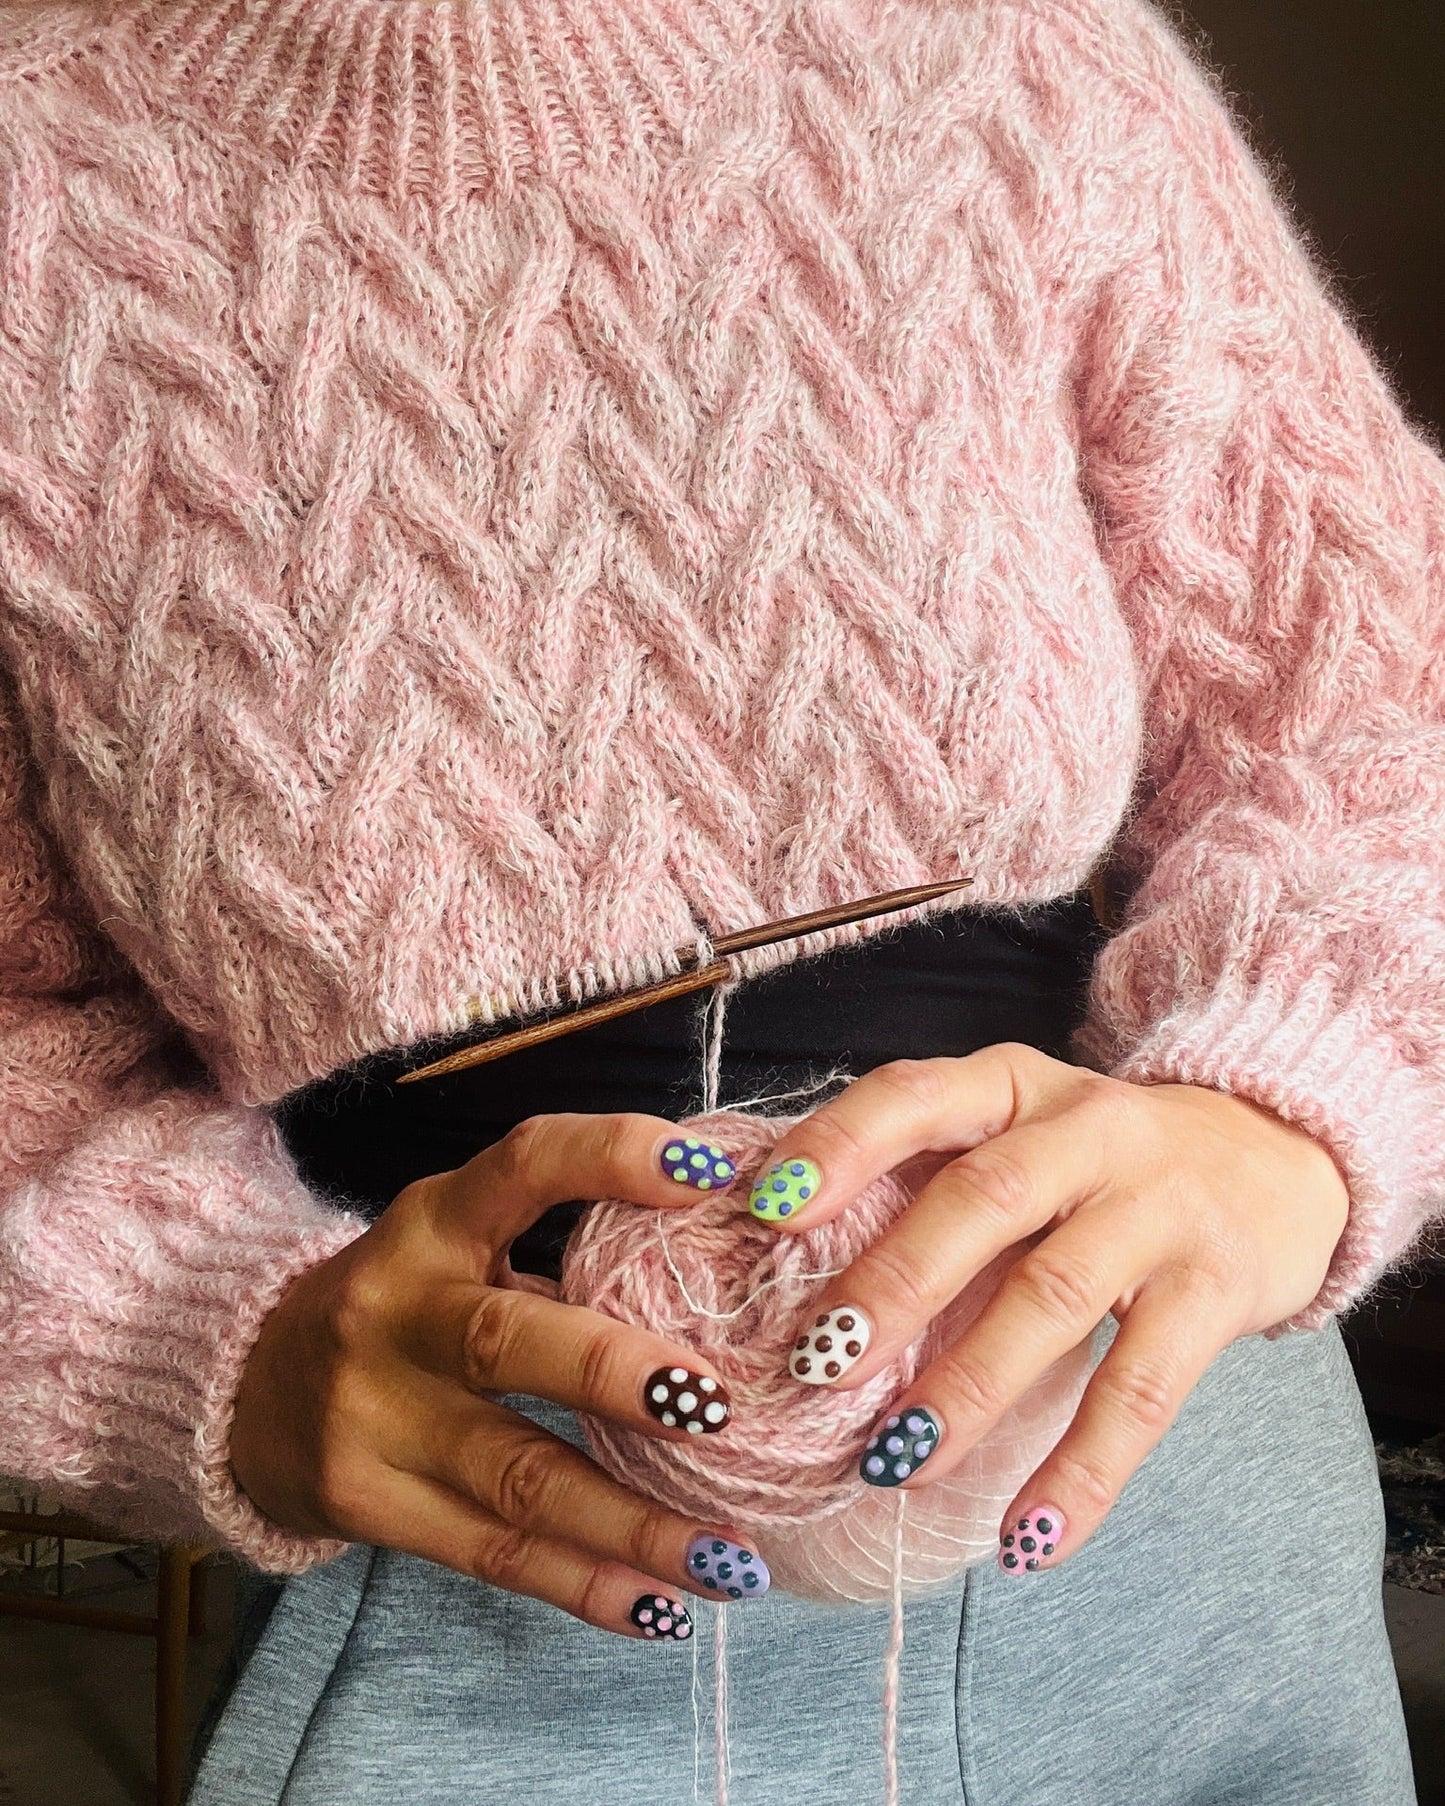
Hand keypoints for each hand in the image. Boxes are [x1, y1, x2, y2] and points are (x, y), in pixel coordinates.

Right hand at [231, 1113, 768, 1637]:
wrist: (245, 1386)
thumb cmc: (405, 1303)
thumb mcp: (458, 1244)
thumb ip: (562, 1253)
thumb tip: (727, 1264)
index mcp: (434, 1222)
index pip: (524, 1164)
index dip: (612, 1158)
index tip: (709, 1173)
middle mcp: (395, 1310)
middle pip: (507, 1341)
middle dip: (615, 1375)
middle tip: (716, 1408)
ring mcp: (372, 1415)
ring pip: (517, 1476)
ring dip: (634, 1523)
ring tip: (729, 1559)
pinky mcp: (366, 1503)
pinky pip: (492, 1552)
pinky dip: (583, 1584)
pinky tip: (659, 1606)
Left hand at [749, 1044, 1348, 1569]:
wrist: (1276, 1148)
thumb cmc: (1097, 1156)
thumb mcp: (1015, 1126)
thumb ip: (922, 1169)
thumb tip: (773, 1251)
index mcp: (1012, 1086)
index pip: (914, 1097)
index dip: (838, 1149)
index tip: (765, 1212)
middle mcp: (1085, 1131)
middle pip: (981, 1202)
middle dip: (892, 1285)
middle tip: (814, 1368)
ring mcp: (1156, 1210)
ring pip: (1052, 1298)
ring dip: (967, 1387)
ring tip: (895, 1463)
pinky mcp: (1215, 1291)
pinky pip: (1140, 1392)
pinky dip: (1081, 1474)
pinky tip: (1025, 1542)